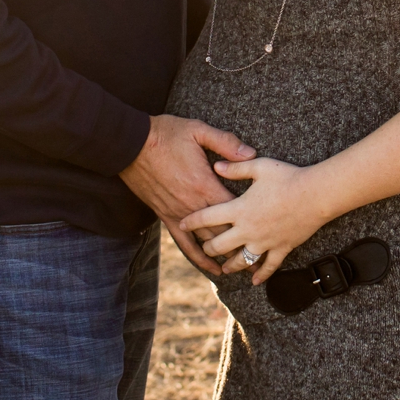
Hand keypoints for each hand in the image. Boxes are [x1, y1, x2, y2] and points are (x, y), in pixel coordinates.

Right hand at [121, 114, 254, 275]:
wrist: (129, 145)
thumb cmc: (165, 135)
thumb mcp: (198, 131)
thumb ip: (226, 143)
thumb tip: (251, 153)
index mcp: (204, 184)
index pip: (234, 208)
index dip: (253, 216)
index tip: (270, 223)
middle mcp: (192, 204)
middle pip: (224, 230)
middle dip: (244, 243)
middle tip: (265, 255)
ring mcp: (178, 213)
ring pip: (207, 241)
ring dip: (226, 254)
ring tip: (246, 268)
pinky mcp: (166, 217)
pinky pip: (184, 243)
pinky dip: (199, 257)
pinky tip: (212, 268)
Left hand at [179, 157, 330, 283]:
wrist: (316, 194)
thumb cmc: (288, 177)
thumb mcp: (259, 167)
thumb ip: (236, 168)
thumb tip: (216, 166)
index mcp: (239, 209)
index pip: (208, 217)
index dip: (192, 221)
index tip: (182, 224)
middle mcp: (248, 229)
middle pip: (220, 245)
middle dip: (208, 247)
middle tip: (204, 246)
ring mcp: (264, 242)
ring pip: (241, 261)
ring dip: (229, 265)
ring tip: (223, 268)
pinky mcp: (281, 248)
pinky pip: (269, 266)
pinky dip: (261, 276)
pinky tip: (255, 281)